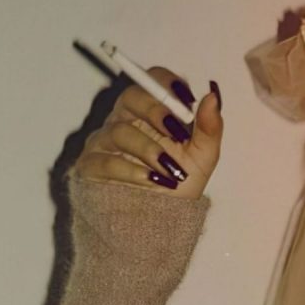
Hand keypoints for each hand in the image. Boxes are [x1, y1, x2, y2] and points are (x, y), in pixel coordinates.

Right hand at [73, 66, 221, 199]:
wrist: (159, 224)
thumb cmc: (178, 185)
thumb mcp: (203, 158)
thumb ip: (209, 127)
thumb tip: (213, 94)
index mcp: (152, 113)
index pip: (153, 81)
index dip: (167, 83)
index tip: (186, 99)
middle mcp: (126, 121)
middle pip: (131, 97)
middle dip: (155, 111)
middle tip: (176, 131)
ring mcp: (106, 143)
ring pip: (120, 131)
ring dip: (149, 150)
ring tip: (171, 171)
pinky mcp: (92, 166)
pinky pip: (107, 160)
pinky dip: (132, 172)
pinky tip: (152, 182)